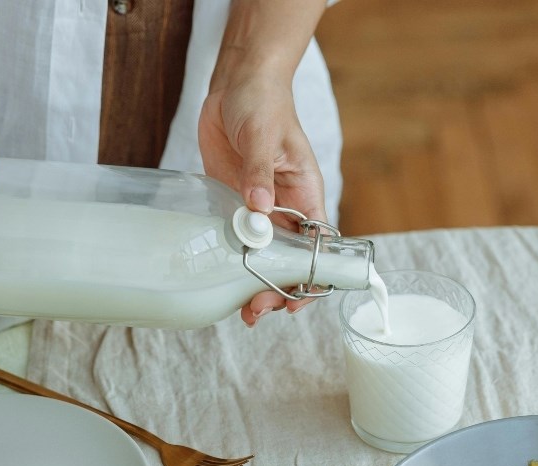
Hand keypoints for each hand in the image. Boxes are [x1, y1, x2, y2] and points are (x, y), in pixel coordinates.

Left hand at [198, 76, 325, 326]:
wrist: (236, 84)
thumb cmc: (264, 103)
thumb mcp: (265, 135)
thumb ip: (260, 173)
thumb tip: (259, 208)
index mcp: (306, 194)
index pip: (318, 247)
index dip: (311, 277)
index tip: (296, 300)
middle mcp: (285, 208)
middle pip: (288, 261)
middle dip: (276, 288)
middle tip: (255, 309)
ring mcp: (258, 208)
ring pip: (261, 257)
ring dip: (253, 283)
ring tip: (240, 308)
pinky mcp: (233, 202)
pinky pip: (235, 239)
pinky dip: (230, 262)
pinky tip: (220, 279)